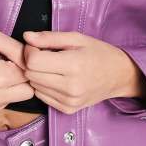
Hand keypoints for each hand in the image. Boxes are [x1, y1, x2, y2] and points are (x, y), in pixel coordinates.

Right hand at [0, 29, 34, 120]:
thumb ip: (16, 47)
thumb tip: (33, 57)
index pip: (29, 74)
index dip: (25, 64)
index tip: (15, 58)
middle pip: (27, 91)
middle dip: (22, 78)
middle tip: (9, 67)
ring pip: (16, 99)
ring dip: (11, 88)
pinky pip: (3, 106)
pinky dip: (0, 96)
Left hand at [21, 30, 145, 114]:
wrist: (119, 76)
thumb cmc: (98, 53)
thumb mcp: (76, 38)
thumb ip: (49, 37)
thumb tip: (26, 36)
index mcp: (73, 65)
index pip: (33, 61)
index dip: (30, 50)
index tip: (36, 45)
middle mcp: (70, 87)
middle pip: (31, 74)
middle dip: (31, 62)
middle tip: (43, 53)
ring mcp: (69, 101)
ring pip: (34, 86)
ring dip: (37, 74)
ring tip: (51, 65)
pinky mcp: (68, 109)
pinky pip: (42, 97)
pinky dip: (43, 86)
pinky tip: (55, 77)